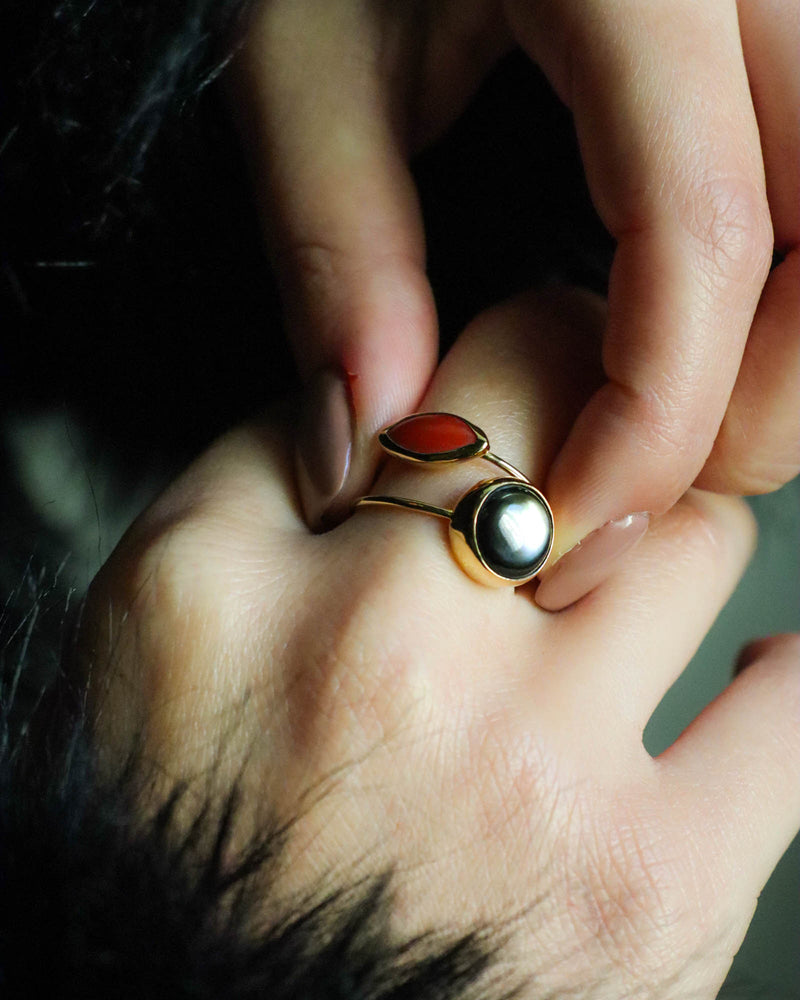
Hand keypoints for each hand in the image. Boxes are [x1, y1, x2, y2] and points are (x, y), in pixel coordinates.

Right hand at [82, 288, 799, 996]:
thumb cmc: (179, 830)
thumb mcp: (150, 622)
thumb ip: (257, 473)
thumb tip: (388, 397)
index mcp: (245, 590)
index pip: (420, 376)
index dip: (492, 363)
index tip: (514, 383)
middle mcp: (390, 662)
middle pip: (573, 415)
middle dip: (585, 410)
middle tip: (577, 448)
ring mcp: (535, 775)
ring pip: (694, 533)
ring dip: (662, 539)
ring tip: (616, 586)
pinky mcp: (648, 895)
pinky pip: (791, 719)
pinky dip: (779, 676)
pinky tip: (746, 671)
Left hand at [231, 0, 798, 608]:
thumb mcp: (304, 76)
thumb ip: (338, 261)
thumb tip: (368, 448)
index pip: (702, 233)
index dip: (650, 420)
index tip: (567, 522)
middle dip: (755, 412)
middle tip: (632, 481)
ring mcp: (781, 10)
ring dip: (789, 371)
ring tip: (668, 426)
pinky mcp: (776, 40)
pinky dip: (788, 310)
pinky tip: (699, 341)